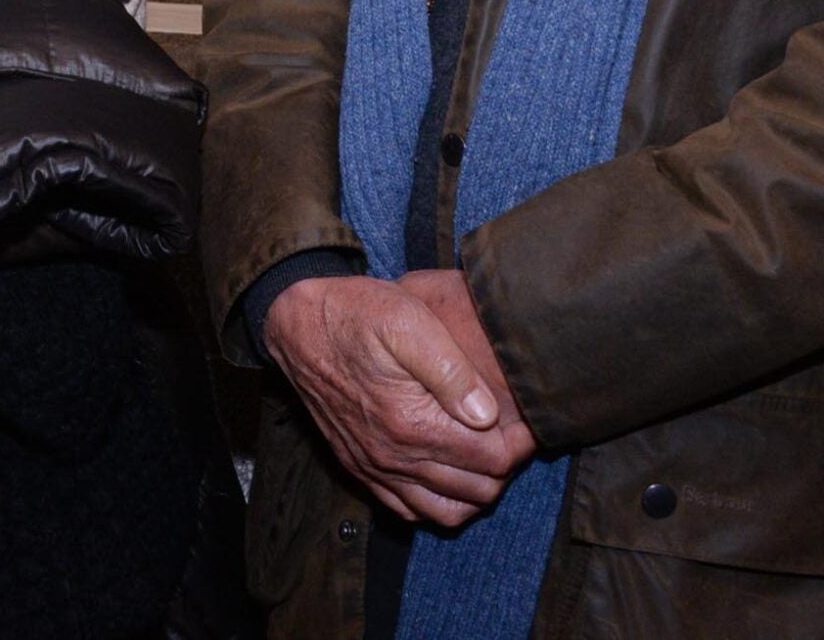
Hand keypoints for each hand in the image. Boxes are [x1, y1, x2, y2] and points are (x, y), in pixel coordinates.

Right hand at [263, 273, 535, 526]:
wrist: (295, 325)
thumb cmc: (355, 313)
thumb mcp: (407, 319)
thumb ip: (451, 369)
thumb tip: (487, 414)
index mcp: (410, 423)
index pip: (492, 460)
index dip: (521, 442)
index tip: (528, 418)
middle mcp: (392, 456)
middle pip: (477, 490)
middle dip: (506, 466)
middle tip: (513, 432)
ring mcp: (374, 467)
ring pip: (448, 511)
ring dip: (477, 490)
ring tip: (487, 455)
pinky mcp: (359, 468)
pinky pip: (409, 511)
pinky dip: (439, 503)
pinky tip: (448, 473)